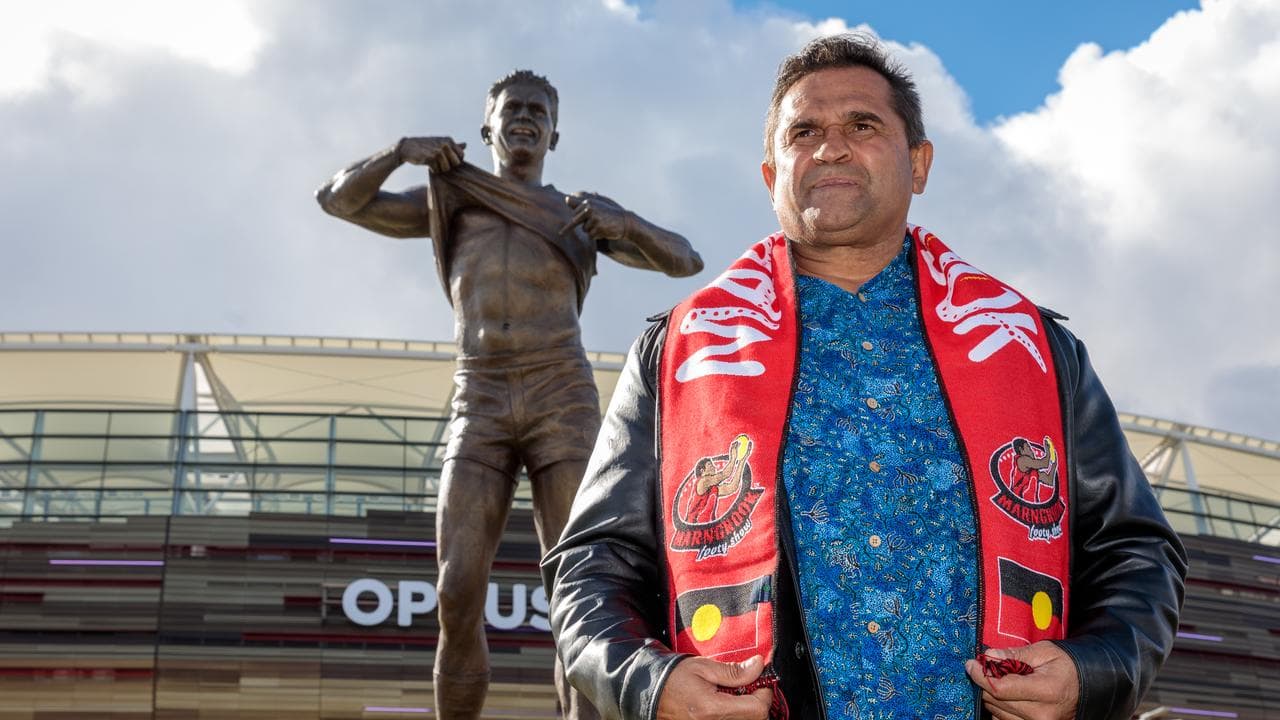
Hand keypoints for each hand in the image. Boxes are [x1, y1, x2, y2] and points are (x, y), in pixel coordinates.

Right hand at [396, 137, 464, 172]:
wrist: (407, 148)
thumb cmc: (426, 147)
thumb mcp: (440, 143)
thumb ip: (453, 145)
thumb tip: (465, 145)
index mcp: (449, 140)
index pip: (461, 156)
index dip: (455, 161)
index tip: (447, 160)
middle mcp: (445, 144)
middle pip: (456, 163)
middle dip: (449, 166)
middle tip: (440, 162)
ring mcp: (438, 151)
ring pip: (447, 168)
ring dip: (440, 169)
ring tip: (434, 163)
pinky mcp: (430, 157)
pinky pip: (437, 170)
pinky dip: (433, 170)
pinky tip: (428, 164)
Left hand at [562, 192, 629, 239]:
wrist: (625, 222)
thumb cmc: (608, 214)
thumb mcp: (594, 206)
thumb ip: (580, 204)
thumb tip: (566, 199)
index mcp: (587, 202)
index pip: (574, 214)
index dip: (578, 219)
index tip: (579, 221)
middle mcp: (589, 209)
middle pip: (576, 222)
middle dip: (585, 224)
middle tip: (597, 222)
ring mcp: (593, 219)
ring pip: (584, 230)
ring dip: (592, 230)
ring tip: (603, 225)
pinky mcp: (598, 228)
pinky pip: (591, 236)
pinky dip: (597, 235)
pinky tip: (605, 231)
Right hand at [656, 655, 772, 719]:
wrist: (650, 694)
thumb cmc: (673, 678)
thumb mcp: (703, 667)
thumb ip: (733, 671)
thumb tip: (758, 666)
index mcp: (713, 709)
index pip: (758, 709)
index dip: (764, 692)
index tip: (758, 680)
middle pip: (756, 719)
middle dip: (757, 701)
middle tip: (745, 686)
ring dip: (747, 709)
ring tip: (732, 695)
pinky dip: (735, 715)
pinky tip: (726, 704)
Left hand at [965, 642, 1078, 719]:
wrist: (1087, 687)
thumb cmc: (1066, 666)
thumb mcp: (1044, 652)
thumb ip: (1015, 655)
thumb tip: (988, 656)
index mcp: (1047, 690)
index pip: (1001, 687)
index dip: (981, 675)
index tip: (971, 664)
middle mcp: (1043, 714)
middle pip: (996, 700)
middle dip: (984, 682)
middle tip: (984, 668)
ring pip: (996, 712)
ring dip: (991, 695)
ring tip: (1001, 680)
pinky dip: (999, 707)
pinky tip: (1007, 695)